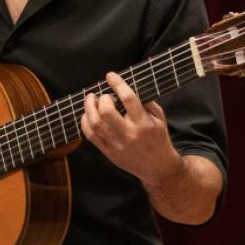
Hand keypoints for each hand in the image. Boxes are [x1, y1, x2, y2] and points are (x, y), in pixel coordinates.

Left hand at [80, 71, 181, 186]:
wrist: (158, 168)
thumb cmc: (159, 139)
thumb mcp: (160, 119)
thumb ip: (147, 102)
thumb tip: (127, 87)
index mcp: (143, 123)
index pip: (128, 98)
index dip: (117, 84)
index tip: (110, 76)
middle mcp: (129, 133)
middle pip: (107, 112)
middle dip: (102, 98)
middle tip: (102, 94)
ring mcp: (117, 144)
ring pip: (95, 123)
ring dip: (89, 108)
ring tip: (90, 99)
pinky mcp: (108, 152)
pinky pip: (91, 135)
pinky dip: (85, 122)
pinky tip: (86, 115)